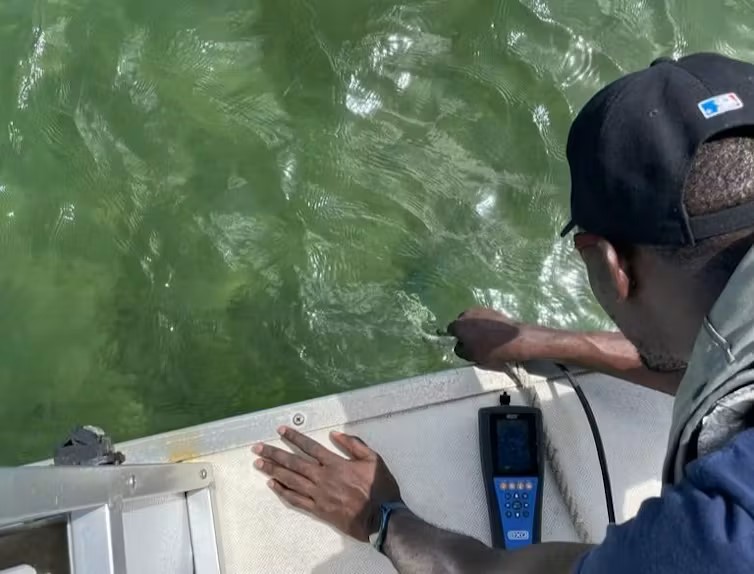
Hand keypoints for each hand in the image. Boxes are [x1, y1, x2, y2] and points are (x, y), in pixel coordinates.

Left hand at [253, 426, 401, 541]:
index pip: (310, 447)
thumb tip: (336, 435)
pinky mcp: (319, 510)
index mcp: (336, 463)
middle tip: (258, 448)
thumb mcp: (373, 460)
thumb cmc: (380, 489)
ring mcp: (319, 494)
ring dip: (273, 470)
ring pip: (291, 480)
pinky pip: (296, 499)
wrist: (381, 518)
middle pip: (294, 462)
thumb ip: (354, 444)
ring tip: (259, 463)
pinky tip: (273, 485)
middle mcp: (323, 477)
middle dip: (274, 454)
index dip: (294, 437)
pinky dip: (283, 491)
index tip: (281, 431)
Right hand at [447, 307, 545, 367]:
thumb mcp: (471, 356)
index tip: (461, 344)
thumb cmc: (490, 350)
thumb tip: (460, 345)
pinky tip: (493, 332)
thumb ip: (460, 350)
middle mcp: (467, 314)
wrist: (515, 340)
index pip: (450, 330)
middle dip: (465, 330)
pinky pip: (484, 317)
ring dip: (475, 326)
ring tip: (484, 337)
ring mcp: (480, 310)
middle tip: (473, 341)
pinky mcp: (492, 310)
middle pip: (462, 322)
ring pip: (473, 319)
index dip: (455, 338)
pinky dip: (485, 323)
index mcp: (459, 325)